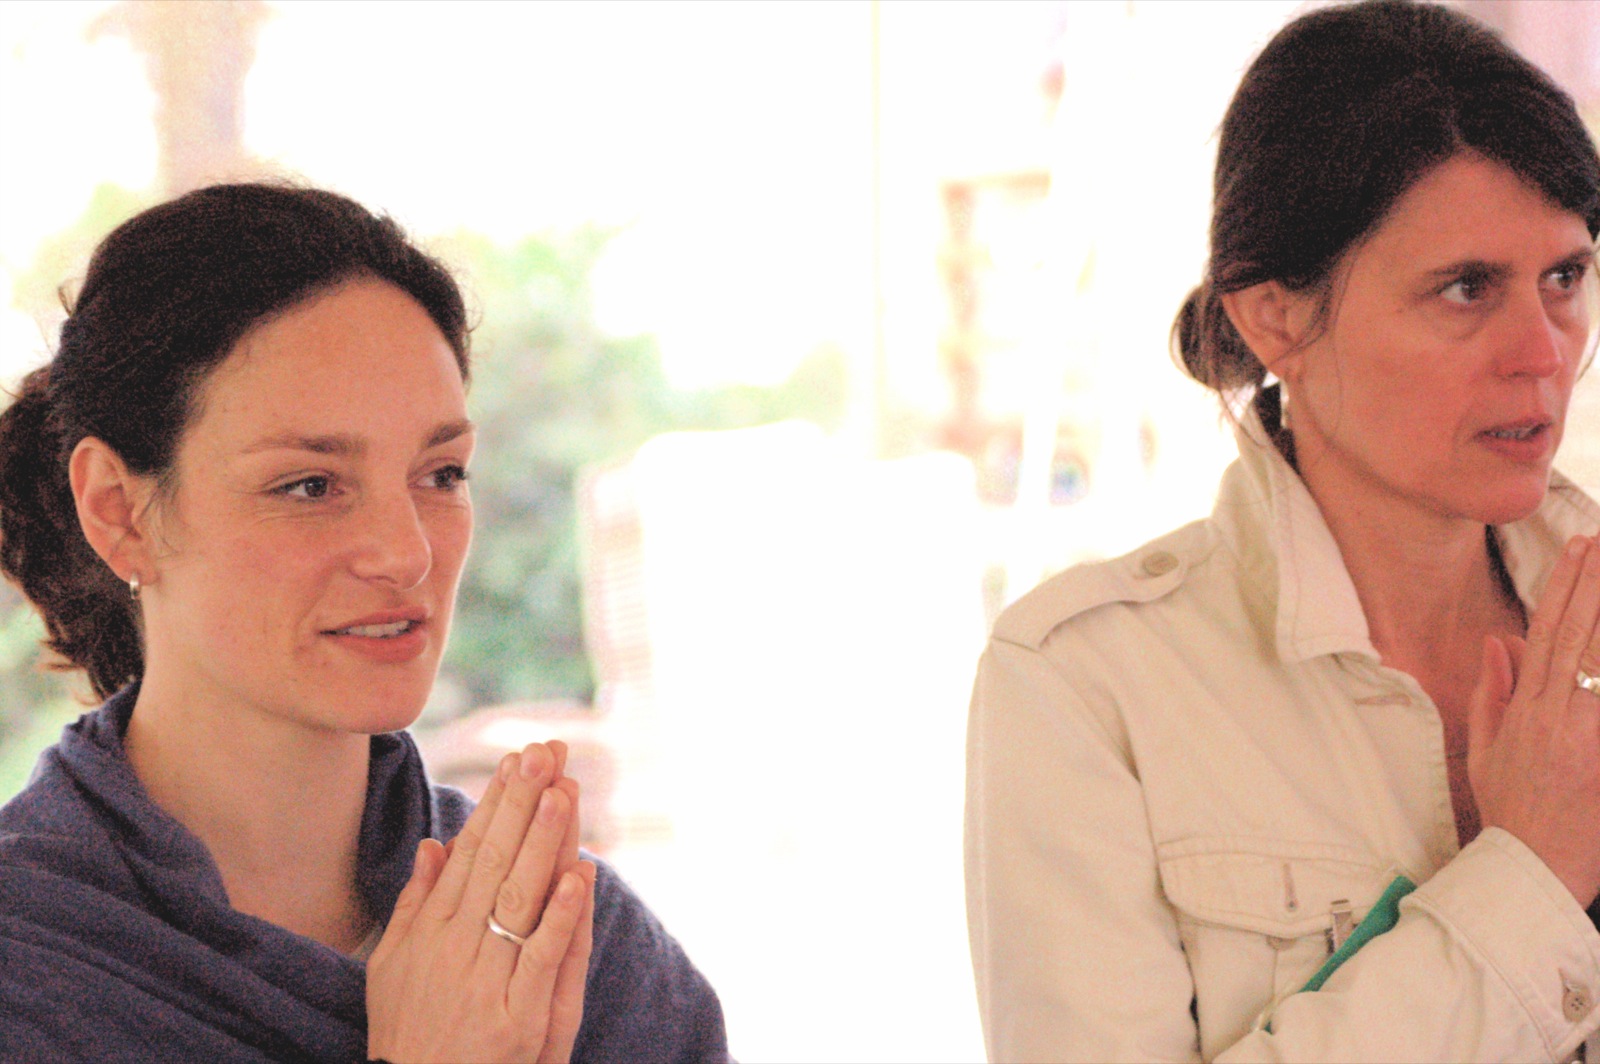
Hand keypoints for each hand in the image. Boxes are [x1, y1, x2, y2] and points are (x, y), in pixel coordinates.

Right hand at [367, 743, 596, 1062]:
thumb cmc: (409, 1036)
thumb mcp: (394, 968)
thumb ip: (416, 905)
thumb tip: (433, 844)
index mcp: (433, 930)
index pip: (471, 851)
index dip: (496, 803)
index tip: (517, 758)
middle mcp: (456, 947)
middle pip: (496, 861)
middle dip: (522, 803)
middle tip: (545, 751)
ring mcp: (486, 981)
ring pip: (519, 898)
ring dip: (543, 842)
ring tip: (563, 791)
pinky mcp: (516, 1019)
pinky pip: (540, 957)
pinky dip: (560, 916)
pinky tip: (579, 875)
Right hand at [1469, 533, 1599, 905]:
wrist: (1533, 874)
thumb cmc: (1510, 815)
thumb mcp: (1486, 752)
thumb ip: (1493, 692)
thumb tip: (1499, 640)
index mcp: (1525, 713)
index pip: (1545, 634)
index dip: (1563, 588)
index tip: (1580, 548)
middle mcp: (1558, 718)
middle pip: (1582, 637)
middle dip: (1598, 585)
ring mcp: (1589, 740)